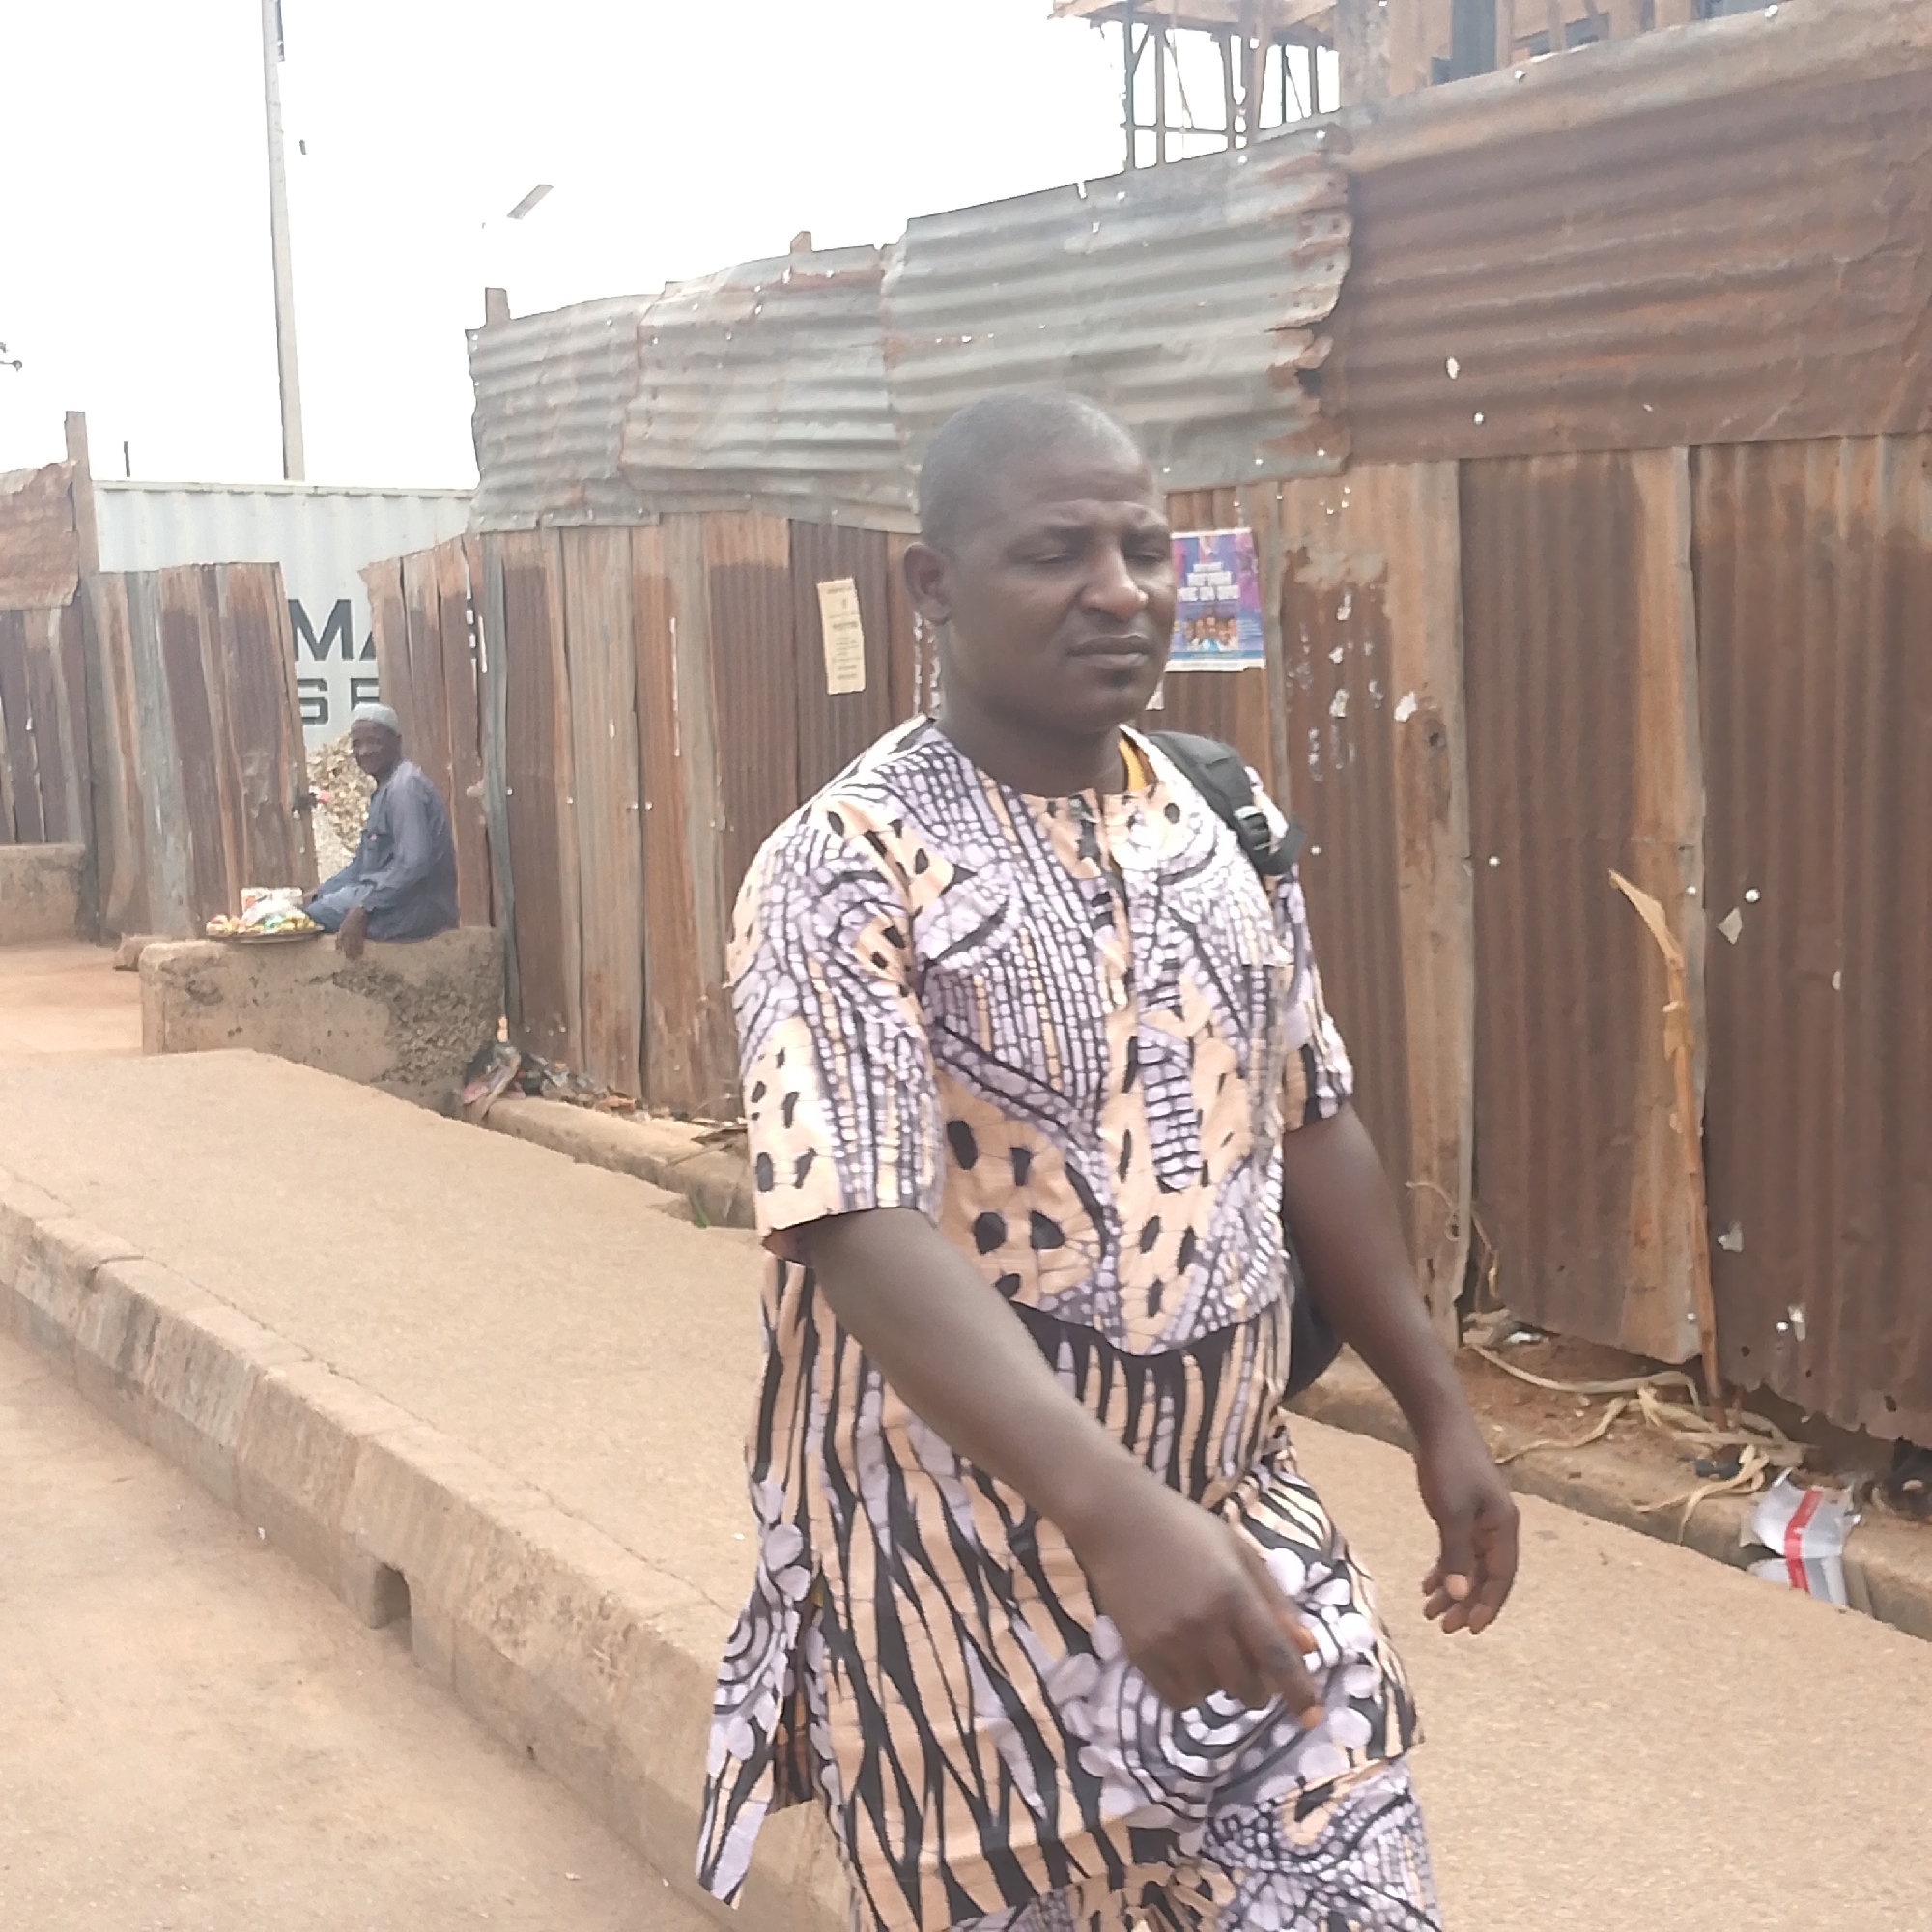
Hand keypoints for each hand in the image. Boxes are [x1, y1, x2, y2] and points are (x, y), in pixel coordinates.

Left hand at [336, 904, 369, 961]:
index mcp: (342, 930)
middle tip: (349, 960)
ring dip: (354, 953)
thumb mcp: (345, 921)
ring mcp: (354, 934)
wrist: (360, 911)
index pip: (339, 941)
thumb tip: (341, 935)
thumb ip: (343, 929)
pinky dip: (360, 949)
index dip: (339, 948)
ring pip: (353, 946)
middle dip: (348, 953)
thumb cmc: (352, 914)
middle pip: (347, 945)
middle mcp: (347, 933)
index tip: (339, 954)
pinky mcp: (361, 934)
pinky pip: (360, 943)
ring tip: (355, 959)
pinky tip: (361, 953)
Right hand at [1073, 1481, 1324, 1722]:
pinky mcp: (1141, 1653)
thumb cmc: (1186, 1529)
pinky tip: (1184, 1661)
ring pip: (1212, 1695)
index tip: (1312, 1717)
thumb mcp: (1239, 1553)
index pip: (1276, 1656)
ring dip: (1219, 1683)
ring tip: (1207, 1649)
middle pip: (1247, 1686)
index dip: (1298, 1691)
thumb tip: (1307, 1648)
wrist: (1118, 1521)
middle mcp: (1204, 1622)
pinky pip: (1177, 1699)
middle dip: (1257, 1686)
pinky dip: (1189, 1691)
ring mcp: (1169, 1640)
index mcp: (1235, 1593)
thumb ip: (1275, 1601)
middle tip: (1249, 1665)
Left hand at [1415, 1420, 1518, 1633]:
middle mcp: (1496, 1527)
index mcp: (1503, 1528)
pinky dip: (1444, 1567)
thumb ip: (1456, 1554)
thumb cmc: (1448, 1465)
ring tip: (1430, 1611)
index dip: (1487, 1605)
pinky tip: (1427, 1583)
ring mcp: (1479, 1518)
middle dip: (1465, 1602)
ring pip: (1469, 1564)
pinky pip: (1457, 1548)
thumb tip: (1460, 1595)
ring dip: (1452, 1588)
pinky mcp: (1461, 1510)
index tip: (1469, 1629)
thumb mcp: (1451, 1513)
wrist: (1438, 1424)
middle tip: (1443, 1627)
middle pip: (1484, 1575)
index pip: (1501, 1578)